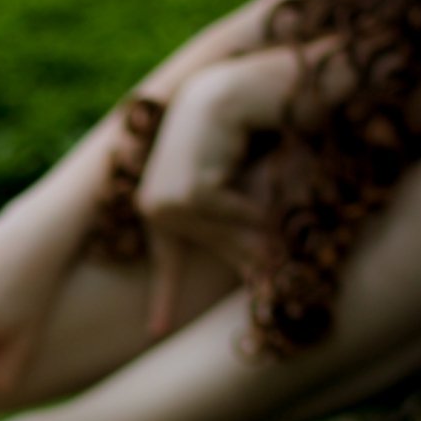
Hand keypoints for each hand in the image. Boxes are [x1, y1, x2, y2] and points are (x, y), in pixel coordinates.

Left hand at [136, 65, 266, 334]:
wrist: (228, 88)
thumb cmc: (232, 138)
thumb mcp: (229, 191)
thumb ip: (232, 231)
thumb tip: (258, 277)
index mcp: (155, 209)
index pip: (165, 260)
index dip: (162, 298)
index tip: (157, 332)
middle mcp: (151, 207)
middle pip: (211, 250)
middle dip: (247, 251)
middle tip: (269, 264)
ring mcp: (162, 200)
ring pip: (223, 236)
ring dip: (251, 223)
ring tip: (260, 202)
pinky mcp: (183, 194)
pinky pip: (229, 217)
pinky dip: (246, 203)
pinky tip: (239, 172)